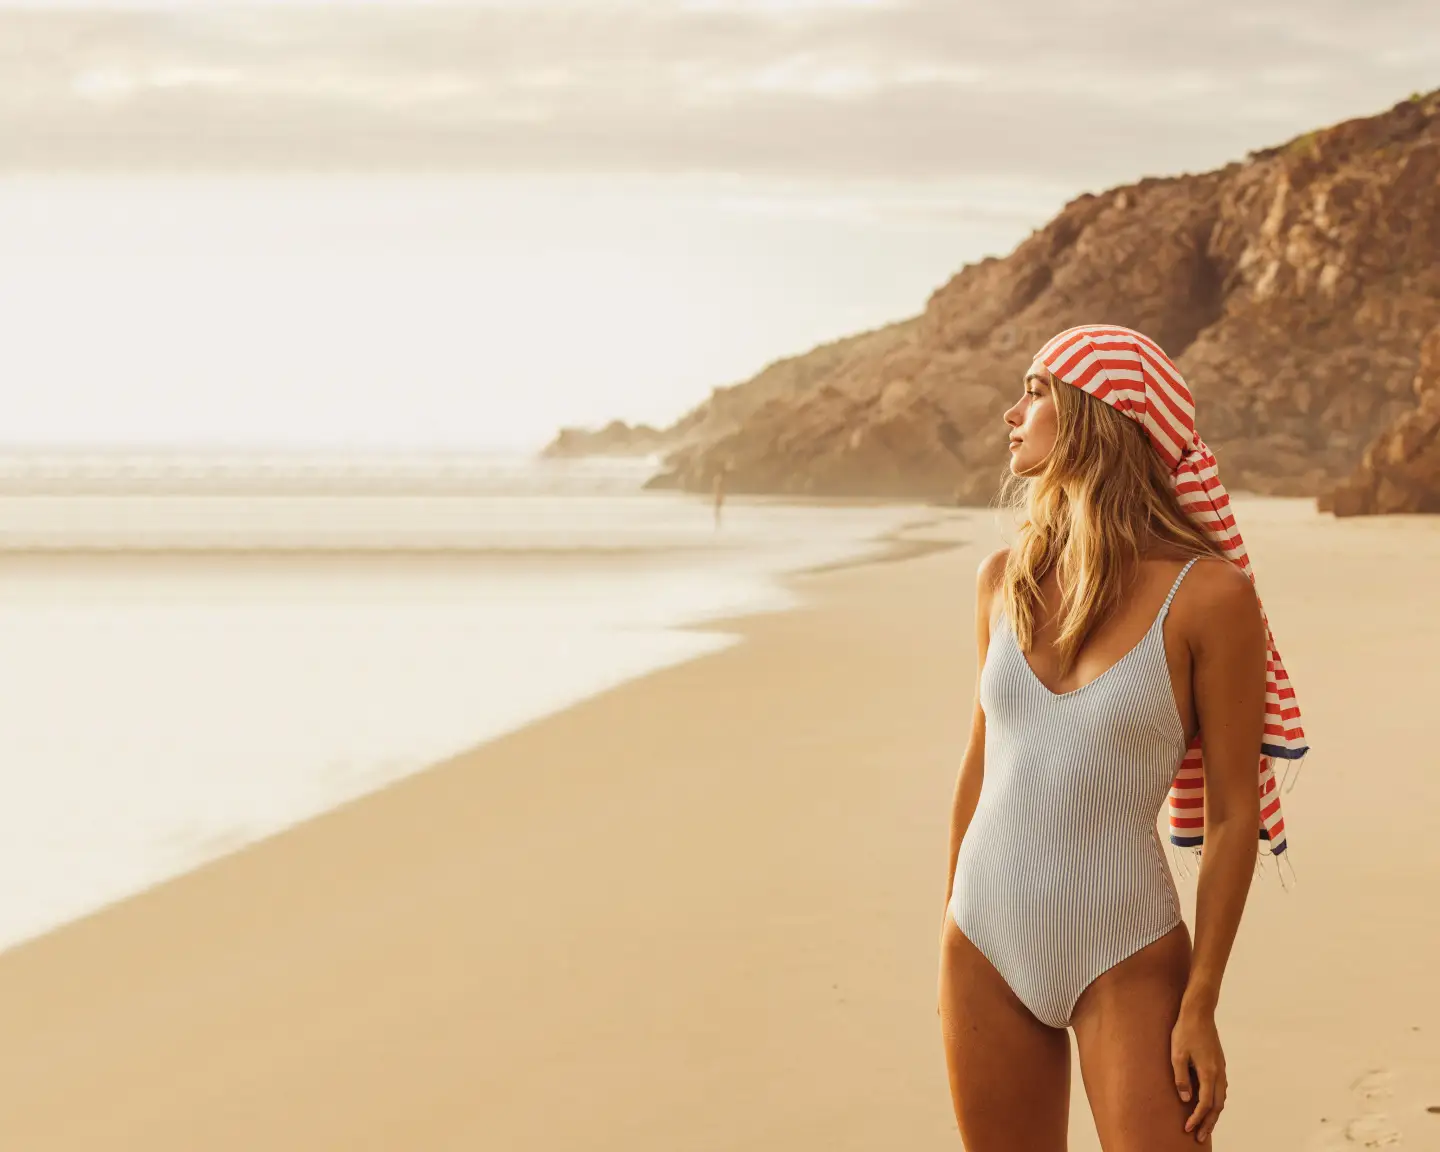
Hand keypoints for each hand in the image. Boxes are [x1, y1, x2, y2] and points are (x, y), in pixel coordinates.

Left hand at [1170, 1004, 1226, 1142]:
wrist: (1199, 1011)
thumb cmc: (1185, 1031)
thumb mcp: (1176, 1054)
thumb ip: (1180, 1077)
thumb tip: (1185, 1099)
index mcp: (1209, 1072)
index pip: (1205, 1103)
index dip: (1197, 1118)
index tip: (1188, 1129)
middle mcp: (1218, 1073)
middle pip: (1217, 1106)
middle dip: (1209, 1123)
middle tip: (1200, 1138)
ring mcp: (1221, 1068)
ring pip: (1221, 1098)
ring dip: (1214, 1114)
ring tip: (1205, 1125)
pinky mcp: (1219, 1064)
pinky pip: (1221, 1089)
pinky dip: (1216, 1102)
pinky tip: (1209, 1105)